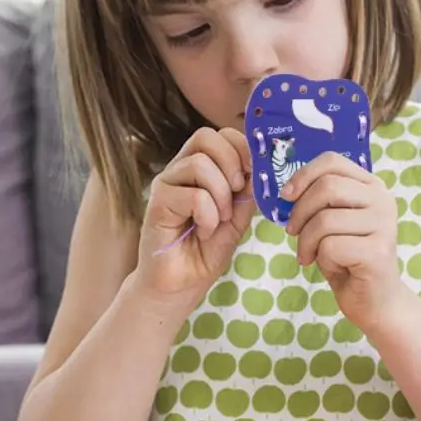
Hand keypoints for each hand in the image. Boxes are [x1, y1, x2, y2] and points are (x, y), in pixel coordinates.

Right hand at [135, 127, 254, 309]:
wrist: (180, 285)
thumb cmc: (205, 251)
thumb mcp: (237, 218)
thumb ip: (247, 192)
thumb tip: (262, 167)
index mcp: (200, 168)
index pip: (220, 135)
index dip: (241, 146)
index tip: (253, 172)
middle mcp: (180, 170)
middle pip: (206, 137)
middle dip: (232, 163)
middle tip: (236, 194)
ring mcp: (167, 184)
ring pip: (201, 165)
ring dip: (220, 196)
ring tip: (219, 221)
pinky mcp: (158, 203)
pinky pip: (194, 195)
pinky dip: (208, 216)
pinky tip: (203, 232)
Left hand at [283, 152, 402, 329]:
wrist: (375, 301)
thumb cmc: (349, 260)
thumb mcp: (331, 223)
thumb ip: (318, 200)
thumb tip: (286, 190)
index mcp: (371, 186)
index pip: (332, 161)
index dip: (303, 175)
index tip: (286, 197)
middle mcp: (382, 200)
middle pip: (327, 188)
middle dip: (300, 212)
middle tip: (293, 233)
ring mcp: (384, 225)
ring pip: (324, 220)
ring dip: (306, 241)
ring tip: (309, 255)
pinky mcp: (378, 252)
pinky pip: (330, 246)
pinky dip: (321, 259)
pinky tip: (331, 267)